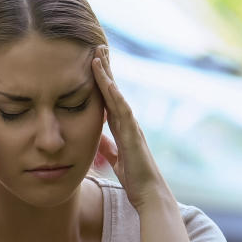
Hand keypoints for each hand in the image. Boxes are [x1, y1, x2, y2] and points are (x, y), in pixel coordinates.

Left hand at [92, 46, 171, 210]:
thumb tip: (99, 139)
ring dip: (107, 74)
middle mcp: (127, 122)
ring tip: (99, 54)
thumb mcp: (115, 160)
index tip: (93, 62)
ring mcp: (131, 126)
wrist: (149, 194)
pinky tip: (106, 81)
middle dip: (106, 69)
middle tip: (97, 47)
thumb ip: (108, 147)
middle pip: (114, 90)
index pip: (108, 99)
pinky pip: (122, 110)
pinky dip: (114, 95)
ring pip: (117, 94)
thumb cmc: (135, 179)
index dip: (101, 81)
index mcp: (121, 127)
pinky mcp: (132, 134)